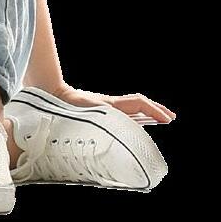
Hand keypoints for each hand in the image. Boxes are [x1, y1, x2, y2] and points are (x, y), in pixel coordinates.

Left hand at [42, 81, 176, 124]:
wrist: (49, 93)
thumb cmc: (63, 106)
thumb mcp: (83, 114)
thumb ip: (100, 121)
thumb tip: (118, 128)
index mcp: (109, 105)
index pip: (138, 103)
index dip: (154, 110)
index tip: (168, 119)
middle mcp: (110, 104)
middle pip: (138, 103)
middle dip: (155, 109)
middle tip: (171, 117)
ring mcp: (105, 105)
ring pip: (131, 106)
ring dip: (146, 112)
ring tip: (159, 119)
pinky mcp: (99, 108)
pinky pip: (122, 110)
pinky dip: (134, 115)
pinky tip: (135, 123)